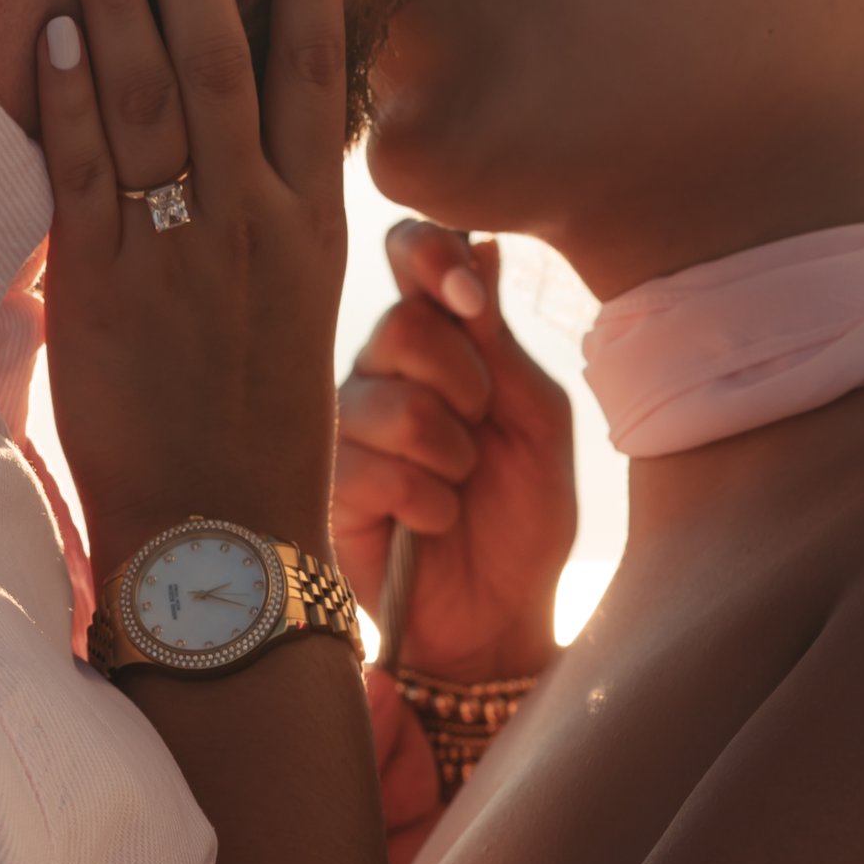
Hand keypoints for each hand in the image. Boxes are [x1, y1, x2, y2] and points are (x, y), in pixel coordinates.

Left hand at [38, 0, 347, 574]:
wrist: (223, 542)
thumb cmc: (254, 437)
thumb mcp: (289, 316)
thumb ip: (262, 225)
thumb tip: (228, 155)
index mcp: (313, 226)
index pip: (315, 72)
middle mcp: (257, 224)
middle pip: (227, 60)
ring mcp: (181, 252)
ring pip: (154, 96)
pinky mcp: (104, 287)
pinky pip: (84, 170)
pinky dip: (71, 94)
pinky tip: (56, 27)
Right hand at [336, 224, 577, 679]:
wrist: (502, 617)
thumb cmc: (524, 517)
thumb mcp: (536, 423)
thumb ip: (501, 344)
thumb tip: (483, 246)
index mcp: (435, 342)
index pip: (406, 255)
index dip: (429, 256)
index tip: (469, 296)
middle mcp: (380, 374)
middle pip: (400, 326)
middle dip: (464, 383)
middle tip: (482, 429)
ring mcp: (346, 430)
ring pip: (392, 402)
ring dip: (451, 454)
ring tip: (460, 487)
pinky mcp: (327, 488)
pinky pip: (375, 469)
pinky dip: (427, 502)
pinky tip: (432, 523)